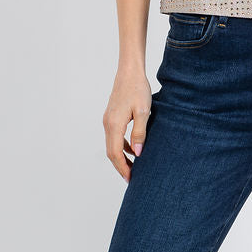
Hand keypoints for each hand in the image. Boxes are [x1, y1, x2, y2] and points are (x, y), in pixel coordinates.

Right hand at [103, 66, 152, 180]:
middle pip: (111, 152)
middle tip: (133, 178)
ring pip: (112, 145)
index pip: (115, 154)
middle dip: (121, 166)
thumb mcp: (143, 112)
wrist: (129, 72)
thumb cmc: (138, 89)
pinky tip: (133, 149)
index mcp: (114, 124)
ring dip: (121, 157)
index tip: (131, 179)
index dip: (123, 168)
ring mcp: (108, 120)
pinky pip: (114, 136)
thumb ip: (140, 133)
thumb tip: (138, 153)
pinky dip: (122, 146)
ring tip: (134, 166)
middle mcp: (107, 124)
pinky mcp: (111, 116)